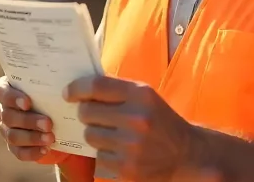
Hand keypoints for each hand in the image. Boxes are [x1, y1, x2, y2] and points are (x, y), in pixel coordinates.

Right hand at [0, 75, 58, 161]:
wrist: (58, 116)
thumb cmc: (50, 93)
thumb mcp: (49, 86)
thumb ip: (49, 83)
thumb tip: (63, 84)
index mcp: (6, 90)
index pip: (0, 92)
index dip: (11, 98)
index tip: (27, 103)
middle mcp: (3, 109)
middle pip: (8, 116)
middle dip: (29, 121)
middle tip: (48, 123)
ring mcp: (6, 129)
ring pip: (13, 136)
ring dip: (32, 138)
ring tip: (50, 138)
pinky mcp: (14, 146)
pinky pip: (19, 152)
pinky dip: (32, 152)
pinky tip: (45, 149)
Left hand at [64, 75, 199, 180]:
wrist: (185, 155)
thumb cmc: (160, 121)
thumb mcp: (145, 97)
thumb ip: (117, 90)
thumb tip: (80, 88)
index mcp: (141, 95)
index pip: (97, 86)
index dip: (77, 88)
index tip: (68, 93)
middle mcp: (136, 118)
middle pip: (87, 112)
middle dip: (86, 113)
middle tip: (96, 116)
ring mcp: (130, 146)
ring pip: (90, 135)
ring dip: (96, 135)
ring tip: (114, 135)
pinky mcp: (126, 168)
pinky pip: (98, 157)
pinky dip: (105, 154)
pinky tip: (121, 152)